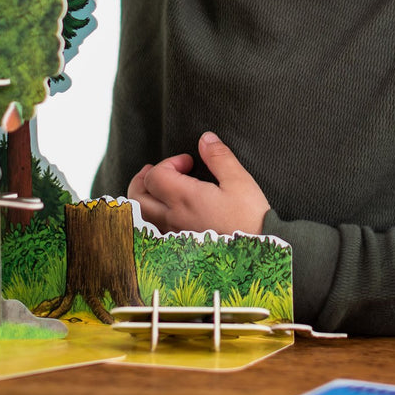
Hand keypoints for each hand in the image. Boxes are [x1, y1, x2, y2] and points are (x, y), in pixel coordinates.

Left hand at [127, 132, 270, 235]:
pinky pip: (152, 231)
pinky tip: (166, 211)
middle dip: (143, 178)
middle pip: (138, 197)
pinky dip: (151, 216)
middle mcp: (173, 218)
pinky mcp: (179, 248)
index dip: (169, 162)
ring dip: (144, 198)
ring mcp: (174, 235)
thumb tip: (205, 139)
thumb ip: (219, 157)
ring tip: (157, 189)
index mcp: (184, 199)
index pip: (155, 176)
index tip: (189, 161)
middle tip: (157, 169)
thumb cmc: (250, 218)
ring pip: (141, 217)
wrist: (257, 255)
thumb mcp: (239, 181)